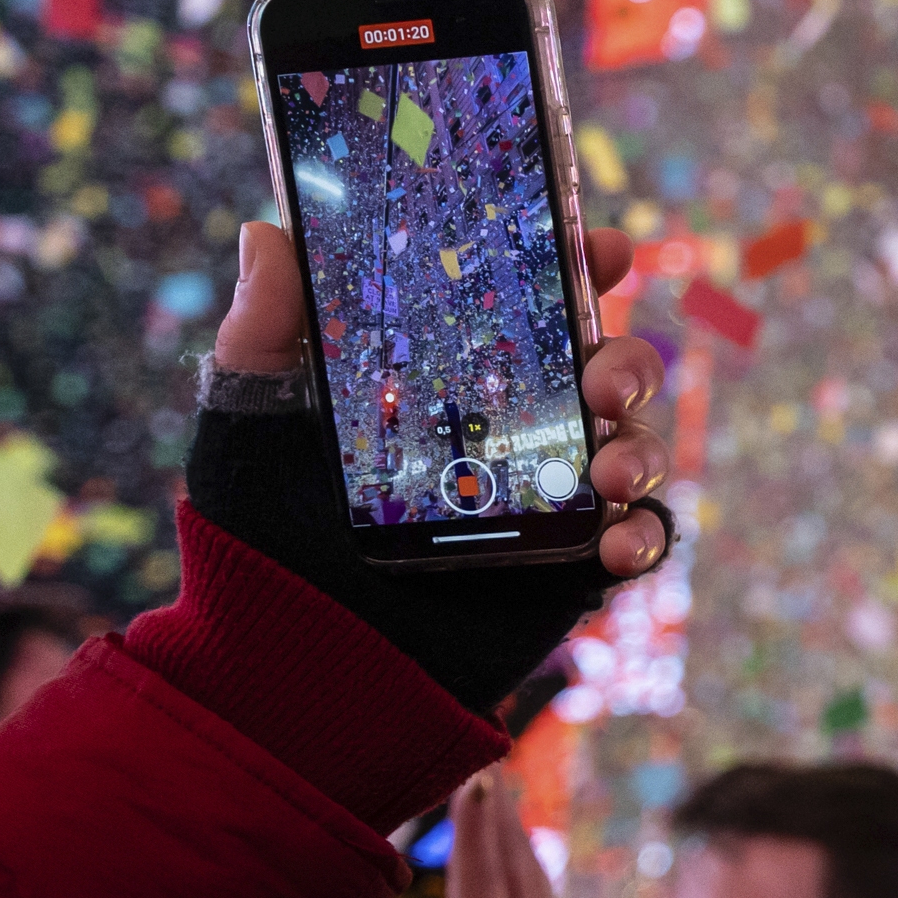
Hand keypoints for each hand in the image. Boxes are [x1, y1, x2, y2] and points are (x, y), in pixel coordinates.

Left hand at [189, 221, 673, 714]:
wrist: (292, 664)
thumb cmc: (264, 533)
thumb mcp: (252, 421)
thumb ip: (262, 332)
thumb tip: (266, 234)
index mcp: (456, 373)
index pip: (534, 302)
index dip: (579, 264)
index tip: (603, 246)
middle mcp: (514, 425)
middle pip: (605, 366)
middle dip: (626, 360)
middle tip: (600, 380)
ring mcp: (548, 495)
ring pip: (632, 444)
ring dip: (641, 445)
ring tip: (609, 470)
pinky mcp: (569, 565)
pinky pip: (640, 538)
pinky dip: (645, 533)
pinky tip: (615, 541)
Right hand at [359, 773, 586, 897]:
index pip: (478, 879)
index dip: (472, 828)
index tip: (474, 777)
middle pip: (508, 859)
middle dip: (496, 806)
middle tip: (492, 753)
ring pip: (528, 871)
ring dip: (514, 825)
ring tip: (505, 784)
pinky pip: (538, 892)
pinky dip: (527, 859)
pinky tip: (525, 851)